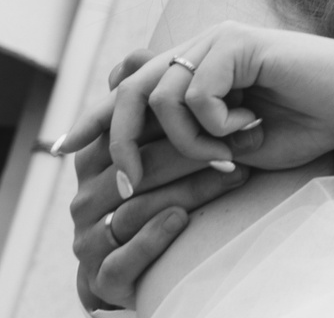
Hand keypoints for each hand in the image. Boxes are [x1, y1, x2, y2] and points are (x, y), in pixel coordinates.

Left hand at [56, 23, 333, 190]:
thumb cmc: (309, 124)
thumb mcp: (236, 145)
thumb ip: (190, 143)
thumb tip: (130, 165)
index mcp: (201, 66)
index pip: (130, 87)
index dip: (92, 118)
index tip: (60, 149)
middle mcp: (203, 45)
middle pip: (127, 90)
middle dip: (115, 141)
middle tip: (127, 183)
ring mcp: (218, 38)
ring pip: (158, 97)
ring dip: (187, 142)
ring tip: (226, 154)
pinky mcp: (237, 41)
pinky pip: (195, 94)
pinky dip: (215, 125)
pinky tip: (251, 127)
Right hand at [66, 51, 255, 310]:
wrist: (155, 271)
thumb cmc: (166, 193)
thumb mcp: (162, 146)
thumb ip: (149, 104)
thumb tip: (136, 55)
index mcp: (95, 163)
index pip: (126, 130)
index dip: (176, 115)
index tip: (233, 102)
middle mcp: (86, 198)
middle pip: (136, 164)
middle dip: (193, 148)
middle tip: (247, 137)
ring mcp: (91, 240)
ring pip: (136, 206)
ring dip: (191, 187)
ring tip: (236, 171)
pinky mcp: (104, 277)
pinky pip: (124, 256)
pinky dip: (155, 236)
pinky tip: (185, 219)